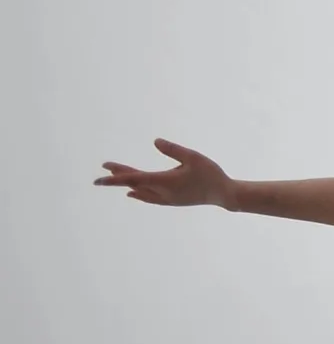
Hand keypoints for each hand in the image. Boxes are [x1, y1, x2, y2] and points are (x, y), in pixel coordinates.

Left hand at [94, 140, 235, 209]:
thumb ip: (173, 149)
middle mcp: (161, 192)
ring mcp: (166, 199)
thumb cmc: (210, 174)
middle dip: (118, 176)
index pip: (133, 178)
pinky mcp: (172, 201)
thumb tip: (155, 141)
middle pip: (134, 184)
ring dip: (126, 184)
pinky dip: (137, 194)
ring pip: (140, 192)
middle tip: (105, 169)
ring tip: (114, 178)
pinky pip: (148, 198)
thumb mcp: (193, 157)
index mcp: (163, 181)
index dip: (115, 176)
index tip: (100, 175)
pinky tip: (132, 194)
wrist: (224, 195)